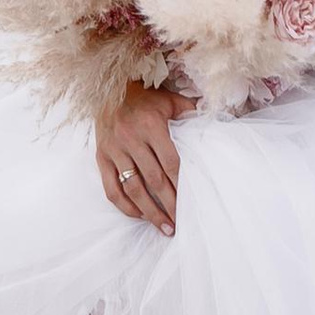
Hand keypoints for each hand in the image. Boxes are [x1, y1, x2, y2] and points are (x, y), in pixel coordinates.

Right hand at [97, 84, 188, 234]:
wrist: (108, 87)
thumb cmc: (145, 97)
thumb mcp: (170, 100)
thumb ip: (190, 112)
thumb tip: (213, 122)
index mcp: (151, 126)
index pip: (170, 163)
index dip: (181, 185)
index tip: (192, 201)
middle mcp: (131, 139)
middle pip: (155, 180)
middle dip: (170, 205)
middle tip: (181, 223)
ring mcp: (114, 150)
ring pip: (133, 188)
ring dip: (150, 212)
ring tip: (164, 227)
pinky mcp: (101, 157)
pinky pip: (111, 188)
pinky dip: (124, 205)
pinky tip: (139, 215)